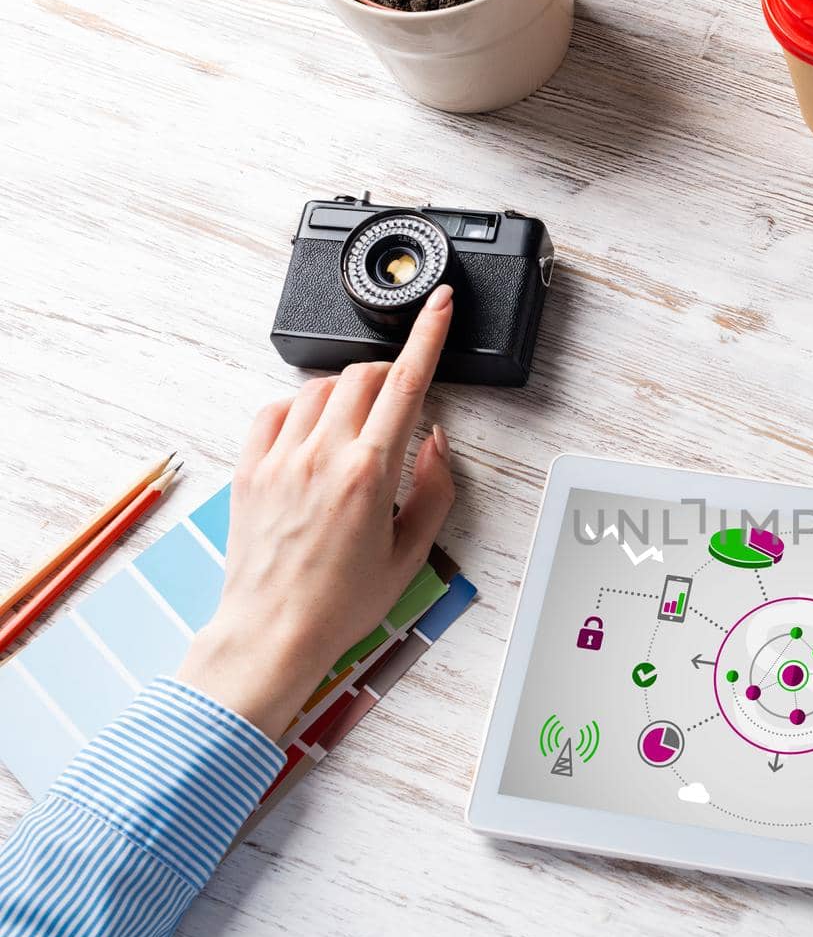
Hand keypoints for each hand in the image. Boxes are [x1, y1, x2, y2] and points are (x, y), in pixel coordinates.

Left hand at [178, 285, 456, 738]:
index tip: (439, 304)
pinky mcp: (250, 468)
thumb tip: (435, 443)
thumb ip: (434, 490)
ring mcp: (280, 458)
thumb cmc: (340, 605)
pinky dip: (301, 408)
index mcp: (369, 474)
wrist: (272, 632)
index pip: (406, 383)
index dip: (428, 336)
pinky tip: (313, 435)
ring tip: (357, 428)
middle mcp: (322, 456)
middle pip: (362, 375)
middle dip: (389, 373)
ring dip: (347, 391)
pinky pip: (275, 410)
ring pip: (319, 387)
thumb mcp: (412, 554)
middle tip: (400, 399)